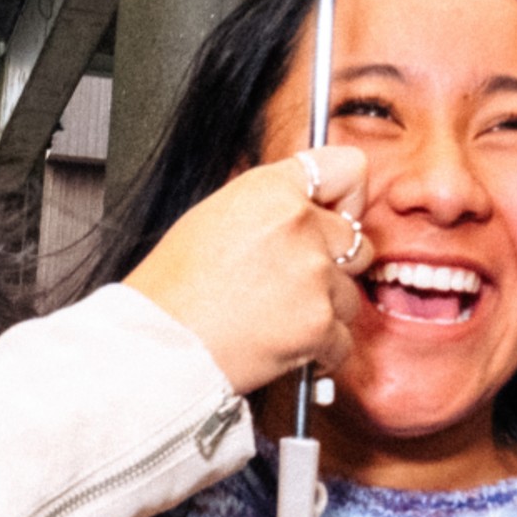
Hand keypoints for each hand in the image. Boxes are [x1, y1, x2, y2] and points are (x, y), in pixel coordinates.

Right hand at [126, 150, 370, 394]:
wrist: (161, 344)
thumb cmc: (173, 288)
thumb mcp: (215, 216)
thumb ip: (272, 206)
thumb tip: (308, 211)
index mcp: (271, 191)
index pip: (346, 168)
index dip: (347, 195)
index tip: (340, 213)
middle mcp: (299, 225)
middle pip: (356, 240)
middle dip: (334, 264)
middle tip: (293, 281)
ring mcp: (314, 276)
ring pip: (350, 293)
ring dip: (324, 309)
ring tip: (277, 318)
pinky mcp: (320, 324)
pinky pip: (343, 338)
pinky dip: (320, 348)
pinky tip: (283, 344)